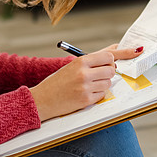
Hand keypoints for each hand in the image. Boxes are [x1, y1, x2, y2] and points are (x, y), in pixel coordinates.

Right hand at [29, 44, 143, 120]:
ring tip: (91, 85)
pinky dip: (97, 94)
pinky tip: (87, 93)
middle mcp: (84, 73)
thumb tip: (113, 58)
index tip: (107, 64)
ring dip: (102, 84)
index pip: (108, 56)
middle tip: (100, 75)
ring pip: (108, 83)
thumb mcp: (72, 66)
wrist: (43, 99)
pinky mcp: (86, 100)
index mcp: (80, 61)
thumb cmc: (57, 81)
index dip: (110, 61)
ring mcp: (85, 88)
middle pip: (111, 70)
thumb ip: (91, 62)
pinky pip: (102, 95)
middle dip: (108, 73)